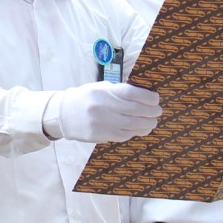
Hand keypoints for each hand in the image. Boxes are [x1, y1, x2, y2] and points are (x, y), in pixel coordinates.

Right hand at [46, 82, 161, 142]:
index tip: (156, 99)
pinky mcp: (101, 135)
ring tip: (152, 122)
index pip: (133, 93)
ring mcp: (103, 122)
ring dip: (147, 124)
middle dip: (151, 112)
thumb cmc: (85, 98)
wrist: (64, 114)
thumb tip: (142, 96)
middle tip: (158, 112)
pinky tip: (140, 130)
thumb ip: (118, 91)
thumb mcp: (100, 88)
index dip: (148, 97)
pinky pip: (124, 135)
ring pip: (133, 125)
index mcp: (106, 91)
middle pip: (136, 110)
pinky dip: (135, 132)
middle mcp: (105, 107)